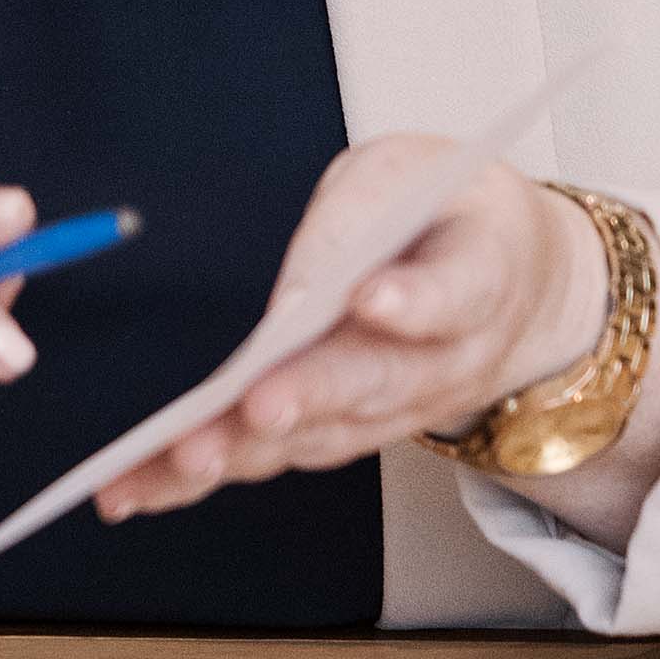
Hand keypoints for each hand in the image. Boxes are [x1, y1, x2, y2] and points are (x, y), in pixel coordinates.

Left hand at [100, 138, 603, 518]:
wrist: (509, 278)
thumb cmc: (442, 213)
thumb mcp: (409, 173)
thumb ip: (360, 213)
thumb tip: (299, 290)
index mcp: (483, 274)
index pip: (456, 291)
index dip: (417, 300)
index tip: (374, 298)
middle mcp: (451, 359)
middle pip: (382, 382)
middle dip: (313, 396)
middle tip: (258, 406)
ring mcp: (403, 407)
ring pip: (326, 435)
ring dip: (251, 451)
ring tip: (180, 459)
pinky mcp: (349, 429)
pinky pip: (287, 452)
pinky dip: (220, 470)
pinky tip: (150, 485)